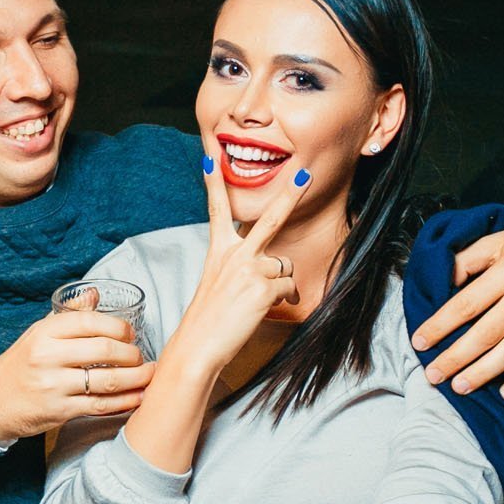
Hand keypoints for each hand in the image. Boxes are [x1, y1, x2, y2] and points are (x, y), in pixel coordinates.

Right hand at [0, 309, 153, 442]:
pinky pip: (101, 405)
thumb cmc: (21, 363)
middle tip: (141, 356)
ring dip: (136, 378)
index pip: (91, 321)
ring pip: (108, 380)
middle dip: (132, 353)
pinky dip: (125, 402)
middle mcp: (49, 356)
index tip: (130, 333)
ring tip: (148, 374)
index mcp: (45, 332)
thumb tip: (94, 293)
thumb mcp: (38, 333)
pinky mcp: (60, 411)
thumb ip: (68, 314)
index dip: (118, 327)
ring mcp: (55, 385)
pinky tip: (137, 397)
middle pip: (105, 349)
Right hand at [160, 156, 307, 381]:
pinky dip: (282, 299)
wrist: (198, 346)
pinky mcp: (263, 287)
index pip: (216, 210)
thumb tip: (280, 270)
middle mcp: (234, 254)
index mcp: (218, 251)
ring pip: (285, 266)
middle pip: (270, 219)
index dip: (213, 182)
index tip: (210, 157)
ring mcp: (250, 269)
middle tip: (305, 174)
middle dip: (291, 194)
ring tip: (257, 301)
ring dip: (279, 284)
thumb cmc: (208, 320)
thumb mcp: (218, 285)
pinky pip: (288, 287)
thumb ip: (244, 268)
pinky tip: (262, 310)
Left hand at [410, 214, 503, 399]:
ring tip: (460, 387)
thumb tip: (442, 285)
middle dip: (456, 357)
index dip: (440, 326)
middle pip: (487, 333)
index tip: (420, 342)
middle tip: (433, 374)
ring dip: (484, 373)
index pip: (467, 304)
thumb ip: (466, 261)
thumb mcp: (496, 242)